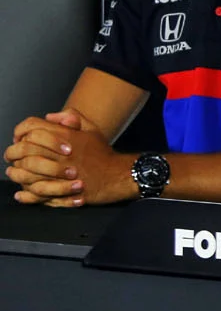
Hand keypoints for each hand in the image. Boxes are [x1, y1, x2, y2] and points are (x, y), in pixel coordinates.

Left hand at [6, 115, 131, 206]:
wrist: (118, 176)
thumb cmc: (103, 155)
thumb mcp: (92, 129)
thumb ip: (72, 117)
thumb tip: (49, 117)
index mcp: (67, 136)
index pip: (33, 127)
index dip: (20, 131)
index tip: (18, 138)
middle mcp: (61, 153)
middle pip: (24, 148)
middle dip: (13, 152)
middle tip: (11, 156)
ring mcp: (60, 173)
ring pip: (25, 171)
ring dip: (16, 172)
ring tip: (14, 173)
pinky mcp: (62, 190)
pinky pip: (35, 192)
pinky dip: (25, 194)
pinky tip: (22, 192)